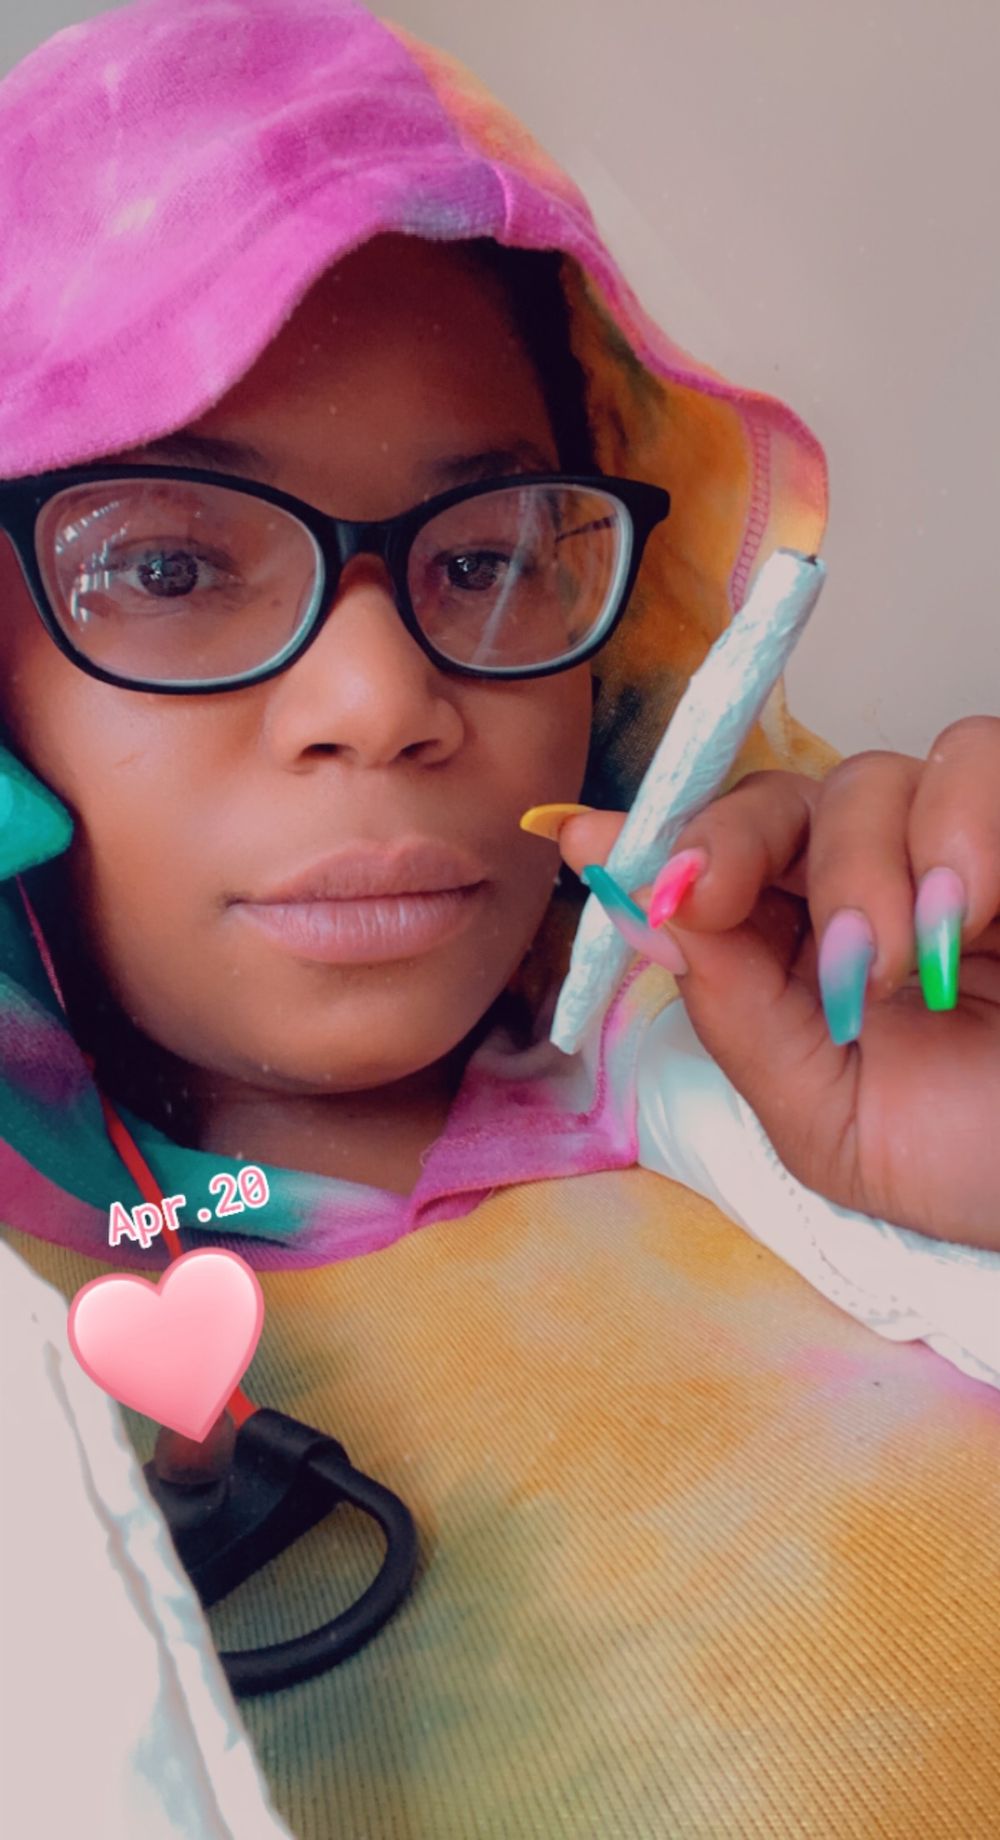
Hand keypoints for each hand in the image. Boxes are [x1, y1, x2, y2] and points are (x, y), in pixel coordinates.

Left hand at [552, 718, 999, 1246]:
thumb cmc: (976, 1159)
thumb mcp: (827, 1118)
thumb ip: (737, 1012)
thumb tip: (641, 904)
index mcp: (805, 959)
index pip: (714, 866)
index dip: (652, 842)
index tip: (586, 841)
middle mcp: (873, 889)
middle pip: (775, 799)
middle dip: (744, 849)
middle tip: (752, 913)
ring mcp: (956, 849)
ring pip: (872, 774)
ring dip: (864, 864)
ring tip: (907, 965)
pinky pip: (976, 756)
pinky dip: (961, 823)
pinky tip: (967, 916)